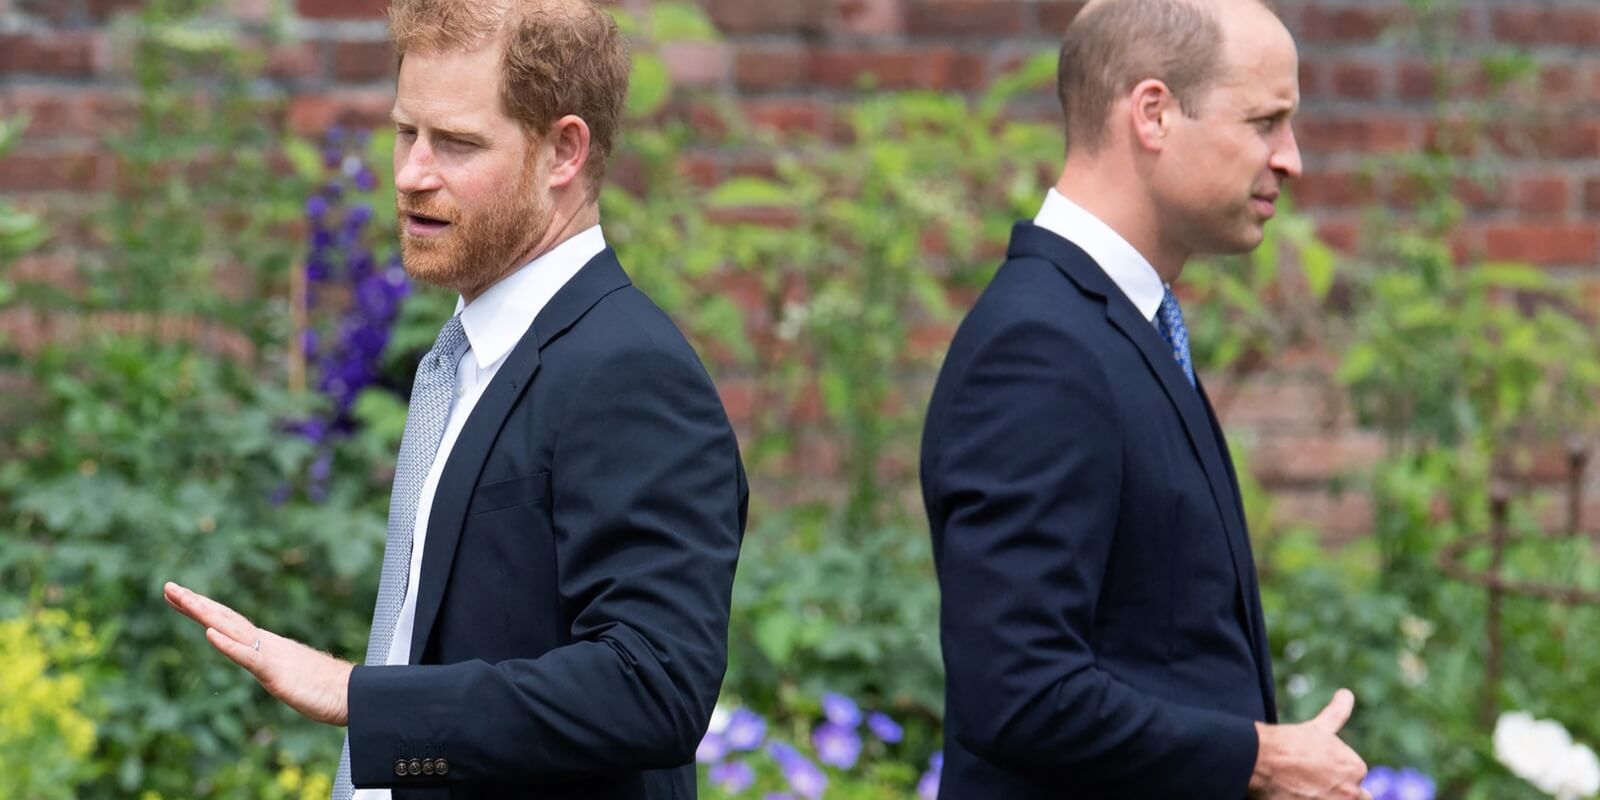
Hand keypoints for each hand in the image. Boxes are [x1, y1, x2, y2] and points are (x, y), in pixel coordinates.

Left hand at [164, 581, 352, 725]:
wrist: (352, 694)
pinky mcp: (276, 672)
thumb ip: (273, 664)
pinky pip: (248, 656)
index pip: (228, 622)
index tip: (178, 596)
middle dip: (195, 602)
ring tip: (182, 599)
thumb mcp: (288, 674)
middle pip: (225, 618)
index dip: (202, 608)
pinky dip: (228, 645)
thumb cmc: (324, 688)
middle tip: (168, 586)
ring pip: (232, 630)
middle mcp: (265, 643)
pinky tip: (209, 635)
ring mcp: (270, 655)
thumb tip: (264, 661)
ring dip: (205, 614)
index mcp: (265, 645)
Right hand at [1248, 688, 1369, 799]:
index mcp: (1356, 768)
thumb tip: (1346, 693)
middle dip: (1337, 792)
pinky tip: (1297, 795)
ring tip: (1304, 789)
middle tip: (1311, 784)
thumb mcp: (1318, 728)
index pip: (1355, 780)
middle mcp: (1352, 791)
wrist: (1260, 758)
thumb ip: (1337, 713)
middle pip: (1351, 797)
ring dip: (1324, 796)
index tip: (1314, 771)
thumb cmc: (1289, 742)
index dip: (1334, 776)